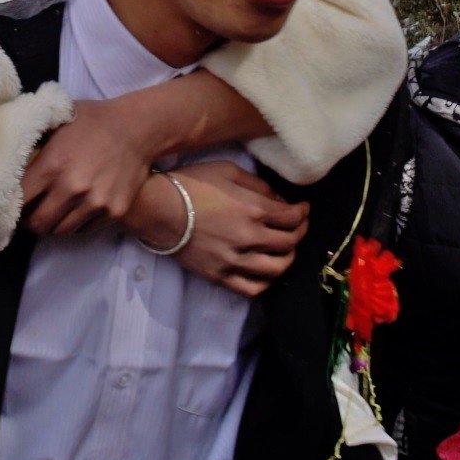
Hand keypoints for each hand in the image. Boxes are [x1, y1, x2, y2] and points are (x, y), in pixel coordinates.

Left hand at [22, 98, 153, 234]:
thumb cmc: (94, 121)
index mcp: (52, 165)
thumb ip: (33, 140)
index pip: (19, 200)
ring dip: (52, 225)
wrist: (138, 128)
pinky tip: (74, 210)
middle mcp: (72, 188)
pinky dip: (76, 223)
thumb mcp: (58, 121)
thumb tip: (6, 153)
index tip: (10, 203)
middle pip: (38, 223)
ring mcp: (95, 203)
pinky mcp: (113, 211)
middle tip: (29, 215)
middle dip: (29, 221)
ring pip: (61, 231)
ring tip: (51, 214)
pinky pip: (85, 229)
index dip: (11, 204)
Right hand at [127, 161, 307, 297]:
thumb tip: (278, 200)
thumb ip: (258, 185)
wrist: (157, 209)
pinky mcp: (219, 275)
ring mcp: (234, 260)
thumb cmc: (191, 184)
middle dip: (300, 232)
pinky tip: (266, 273)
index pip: (292, 217)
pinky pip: (252, 288)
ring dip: (287, 258)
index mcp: (253, 209)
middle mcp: (249, 238)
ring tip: (285, 250)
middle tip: (298, 226)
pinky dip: (266, 282)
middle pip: (289, 242)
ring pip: (276, 268)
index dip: (303, 212)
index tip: (303, 208)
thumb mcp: (227, 171)